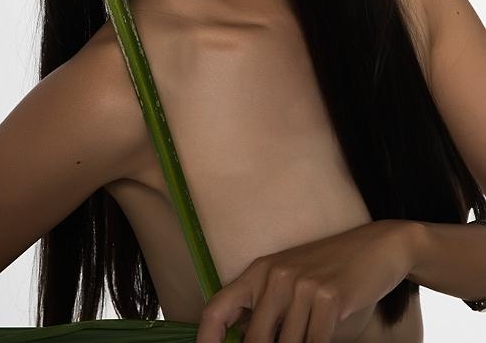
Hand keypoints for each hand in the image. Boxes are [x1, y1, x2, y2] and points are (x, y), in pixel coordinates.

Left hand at [195, 219, 416, 342]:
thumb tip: (245, 341)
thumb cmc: (332, 271)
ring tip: (313, 330)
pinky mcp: (328, 298)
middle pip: (254, 341)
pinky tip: (326, 335)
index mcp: (259, 272)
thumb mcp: (291, 282)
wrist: (376, 247)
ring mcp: (301, 286)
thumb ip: (268, 312)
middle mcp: (274, 276)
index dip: (205, 340)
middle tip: (288, 342)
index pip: (216, 309)